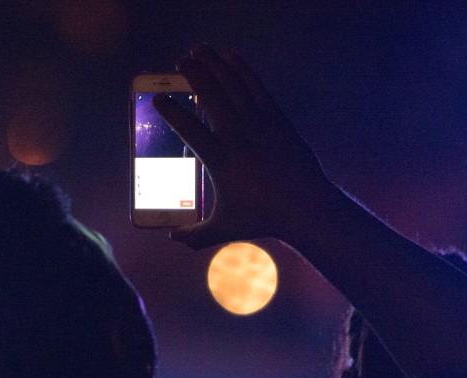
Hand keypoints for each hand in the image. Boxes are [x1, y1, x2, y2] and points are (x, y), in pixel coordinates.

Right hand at [153, 44, 337, 249]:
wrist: (306, 208)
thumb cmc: (262, 219)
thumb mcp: (224, 229)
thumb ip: (194, 235)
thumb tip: (171, 239)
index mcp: (221, 162)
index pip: (191, 132)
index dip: (173, 114)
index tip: (159, 100)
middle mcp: (240, 139)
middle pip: (212, 98)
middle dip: (195, 75)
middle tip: (179, 61)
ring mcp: (260, 126)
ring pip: (234, 88)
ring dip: (215, 66)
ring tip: (200, 50)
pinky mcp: (277, 120)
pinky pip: (256, 89)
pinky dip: (242, 71)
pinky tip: (230, 57)